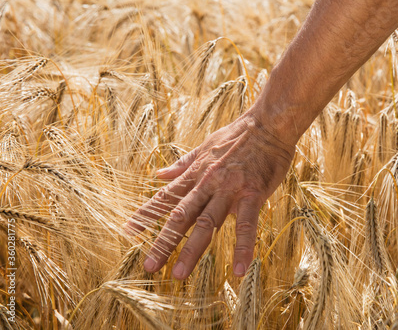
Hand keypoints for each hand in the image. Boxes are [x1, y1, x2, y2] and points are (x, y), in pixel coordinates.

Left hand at [124, 111, 294, 278]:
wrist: (268, 123)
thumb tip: (158, 175)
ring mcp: (229, 189)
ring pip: (207, 223)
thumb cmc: (238, 135)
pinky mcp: (252, 194)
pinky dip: (242, 247)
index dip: (147, 215)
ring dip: (192, 249)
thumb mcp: (204, 146)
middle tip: (150, 265)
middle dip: (164, 241)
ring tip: (179, 274)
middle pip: (181, 216)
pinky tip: (238, 269)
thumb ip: (182, 164)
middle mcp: (207, 183)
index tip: (128, 232)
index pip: (167, 197)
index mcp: (196, 174)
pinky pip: (247, 225)